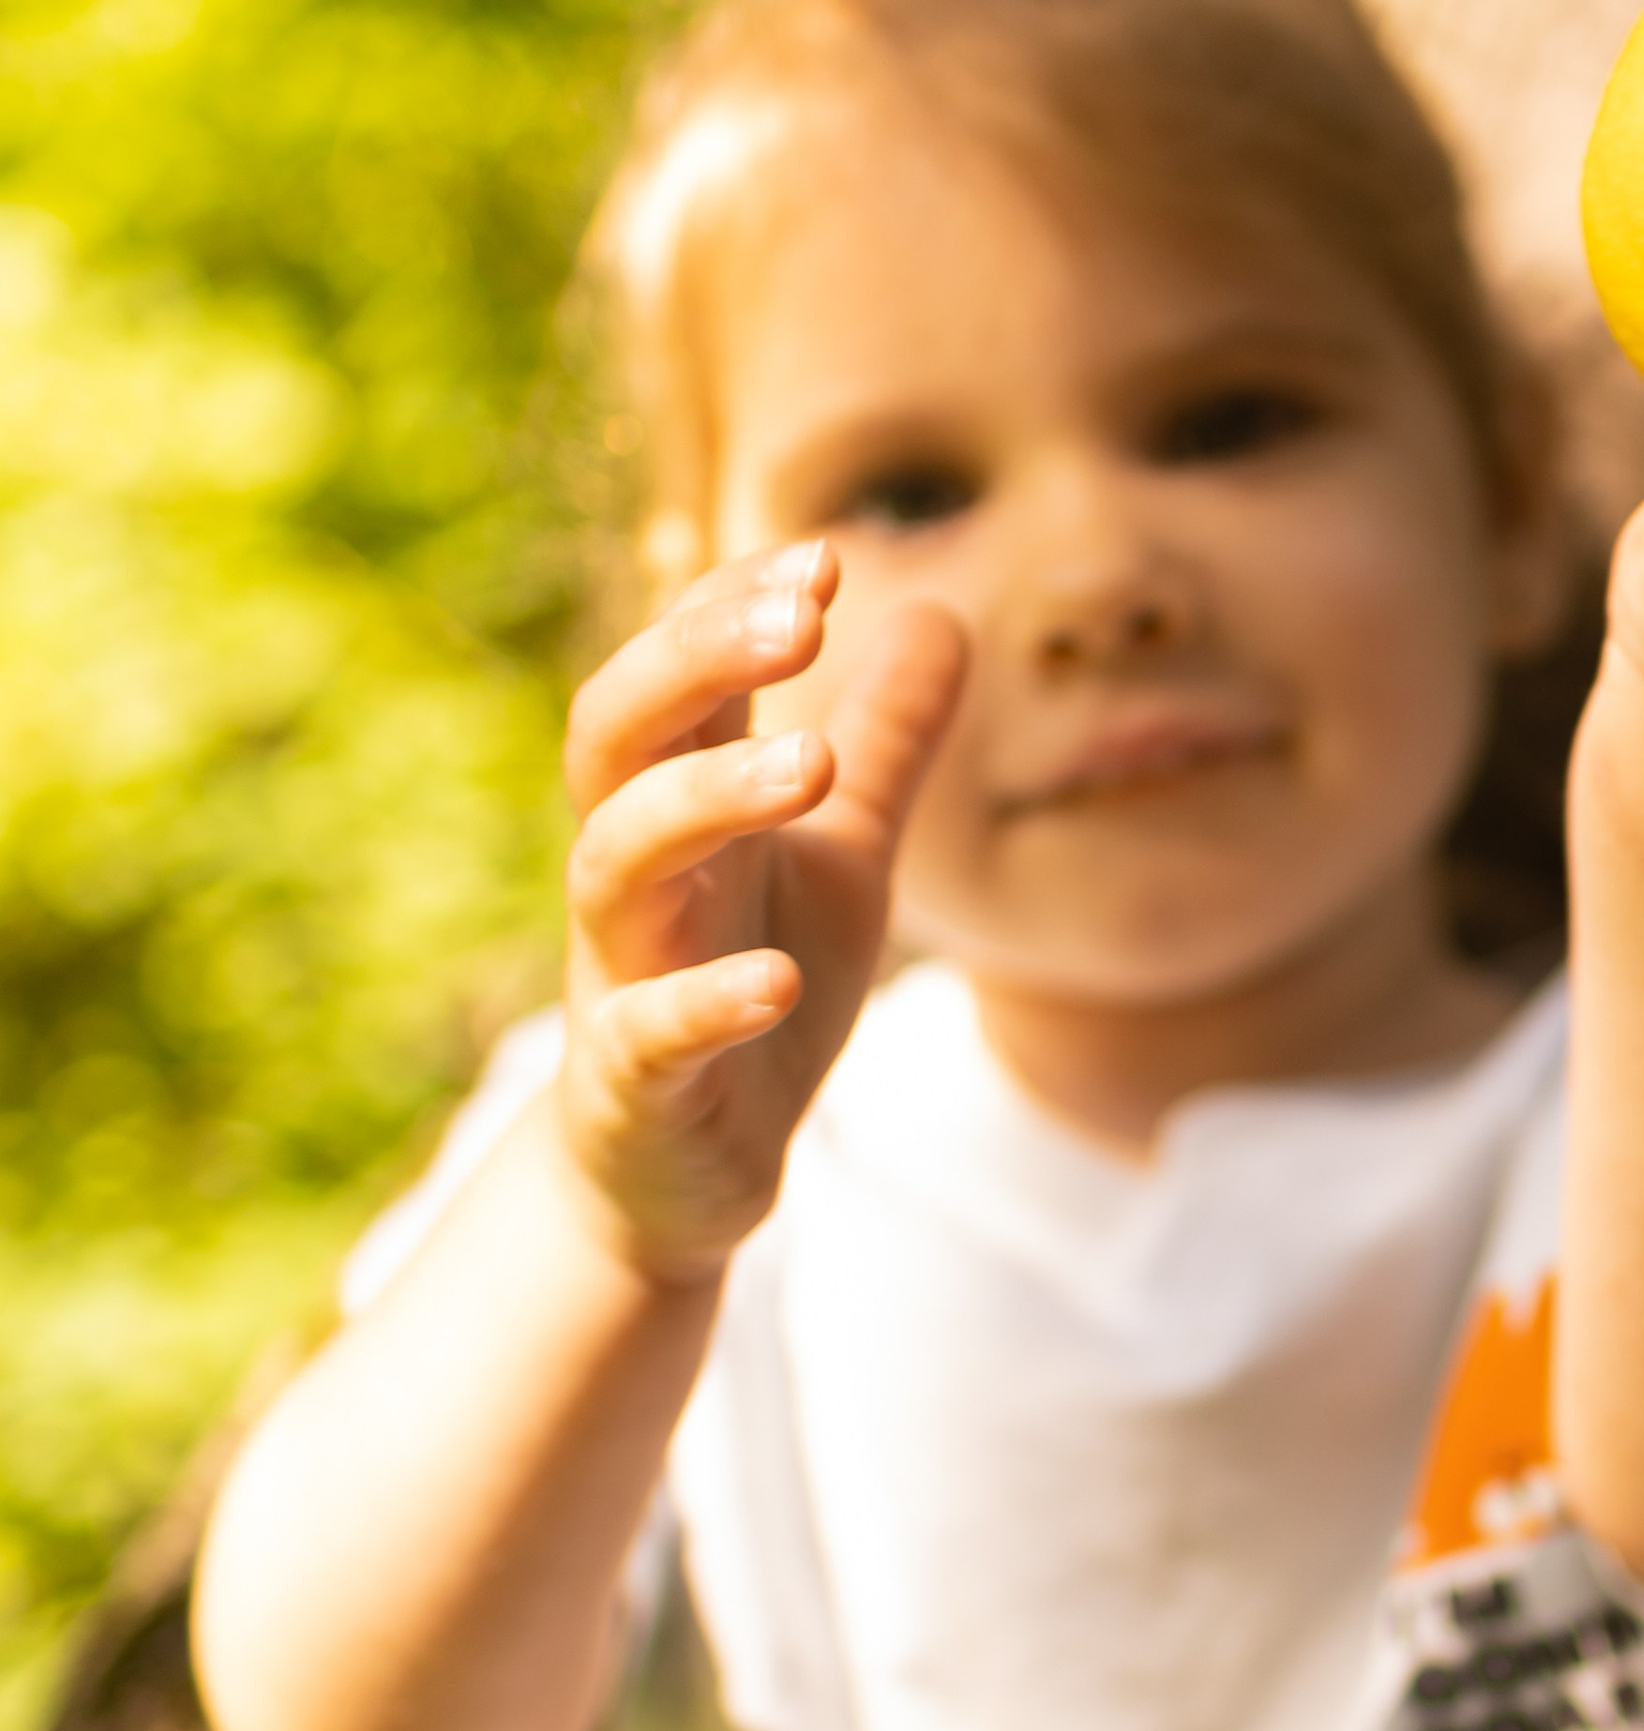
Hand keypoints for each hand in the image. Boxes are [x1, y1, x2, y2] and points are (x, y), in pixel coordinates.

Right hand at [555, 545, 966, 1280]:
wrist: (684, 1171)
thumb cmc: (751, 982)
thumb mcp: (843, 854)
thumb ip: (886, 743)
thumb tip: (941, 612)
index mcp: (676, 801)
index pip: (673, 672)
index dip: (726, 606)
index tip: (821, 558)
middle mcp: (632, 869)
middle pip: (615, 733)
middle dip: (693, 660)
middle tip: (799, 617)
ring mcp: (619, 972)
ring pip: (615, 860)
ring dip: (704, 800)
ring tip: (808, 764)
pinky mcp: (631, 1082)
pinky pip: (644, 1029)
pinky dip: (705, 1000)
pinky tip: (780, 978)